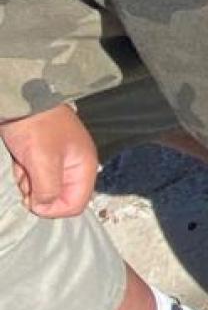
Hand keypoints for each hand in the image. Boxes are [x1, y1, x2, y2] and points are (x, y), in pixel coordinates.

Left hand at [2, 104, 99, 218]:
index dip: (54, 208)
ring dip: (30, 183)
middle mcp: (75, 166)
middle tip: (28, 177)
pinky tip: (21, 160)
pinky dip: (26, 174)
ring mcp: (60, 161)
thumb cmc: (37, 126)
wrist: (23, 100)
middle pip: (59, 197)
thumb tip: (43, 206)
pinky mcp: (45, 156)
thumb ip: (48, 189)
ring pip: (45, 188)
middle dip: (39, 193)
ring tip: (24, 165)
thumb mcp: (43, 161)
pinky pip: (36, 177)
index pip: (76, 204)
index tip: (33, 200)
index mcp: (85, 166)